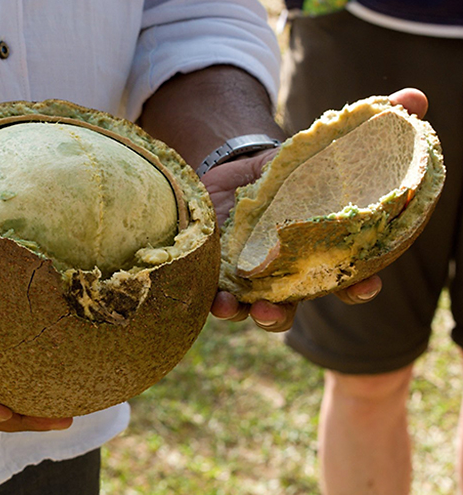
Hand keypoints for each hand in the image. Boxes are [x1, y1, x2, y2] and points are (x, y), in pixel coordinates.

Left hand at [204, 87, 428, 330]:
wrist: (237, 169)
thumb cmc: (290, 171)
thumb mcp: (323, 150)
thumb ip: (365, 131)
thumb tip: (417, 99)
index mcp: (321, 253)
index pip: (346, 280)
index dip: (359, 287)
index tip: (365, 286)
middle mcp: (288, 274)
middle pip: (292, 306)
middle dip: (285, 314)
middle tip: (276, 309)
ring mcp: (252, 276)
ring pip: (254, 309)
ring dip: (249, 315)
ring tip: (239, 308)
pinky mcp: (220, 271)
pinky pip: (219, 295)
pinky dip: (217, 300)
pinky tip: (215, 297)